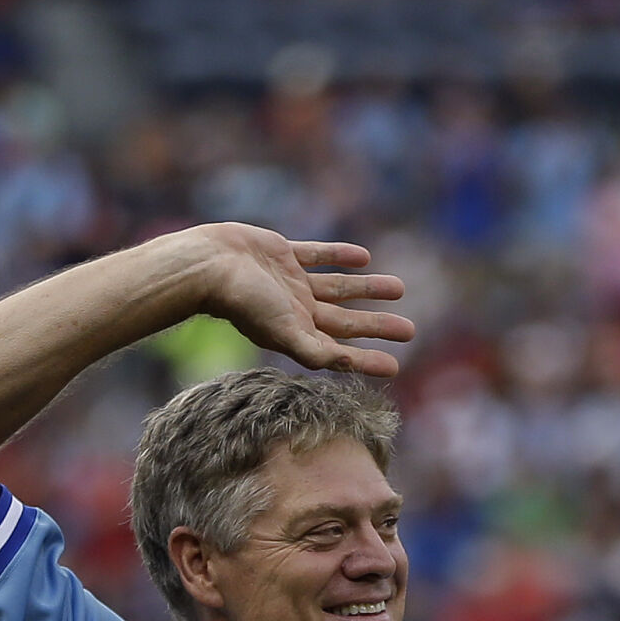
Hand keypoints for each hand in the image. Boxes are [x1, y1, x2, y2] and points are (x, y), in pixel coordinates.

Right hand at [200, 223, 413, 377]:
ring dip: (368, 289)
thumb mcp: (281, 331)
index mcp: (298, 334)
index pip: (341, 351)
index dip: (367, 360)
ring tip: (399, 288)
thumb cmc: (244, 302)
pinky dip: (340, 255)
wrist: (210, 266)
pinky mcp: (283, 254)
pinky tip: (363, 257)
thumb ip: (310, 349)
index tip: (395, 366)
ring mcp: (291, 283)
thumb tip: (340, 366)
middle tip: (410, 330)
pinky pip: (318, 255)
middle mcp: (297, 312)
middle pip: (347, 322)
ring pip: (339, 288)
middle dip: (377, 327)